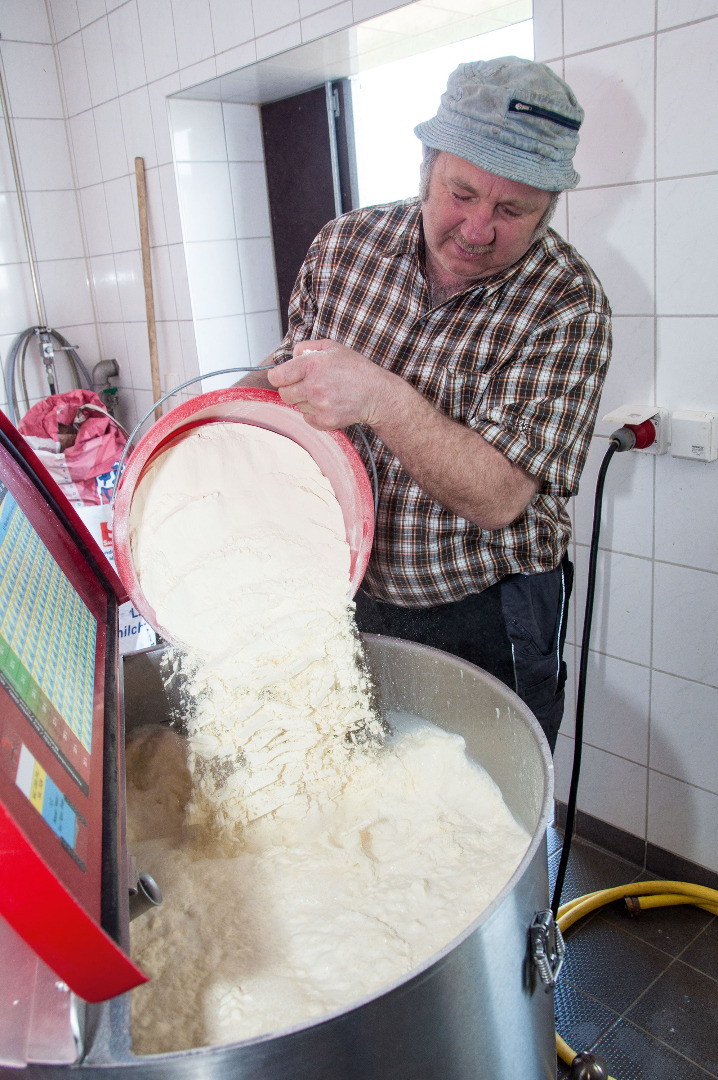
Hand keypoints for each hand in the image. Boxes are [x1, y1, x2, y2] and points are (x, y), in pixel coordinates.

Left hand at [267, 340, 391, 429]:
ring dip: (304, 400)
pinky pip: (306, 418)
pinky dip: (313, 413)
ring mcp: (319, 406)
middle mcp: (313, 386)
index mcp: (312, 365)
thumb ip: (307, 347)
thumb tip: (291, 356)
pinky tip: (327, 404)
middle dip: (291, 388)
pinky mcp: (324, 421)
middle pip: (284, 394)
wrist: (376, 394)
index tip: (284, 377)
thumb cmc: (355, 368)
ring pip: (296, 406)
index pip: (276, 377)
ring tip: (324, 393)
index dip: (279, 376)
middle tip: (306, 385)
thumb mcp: (332, 347)